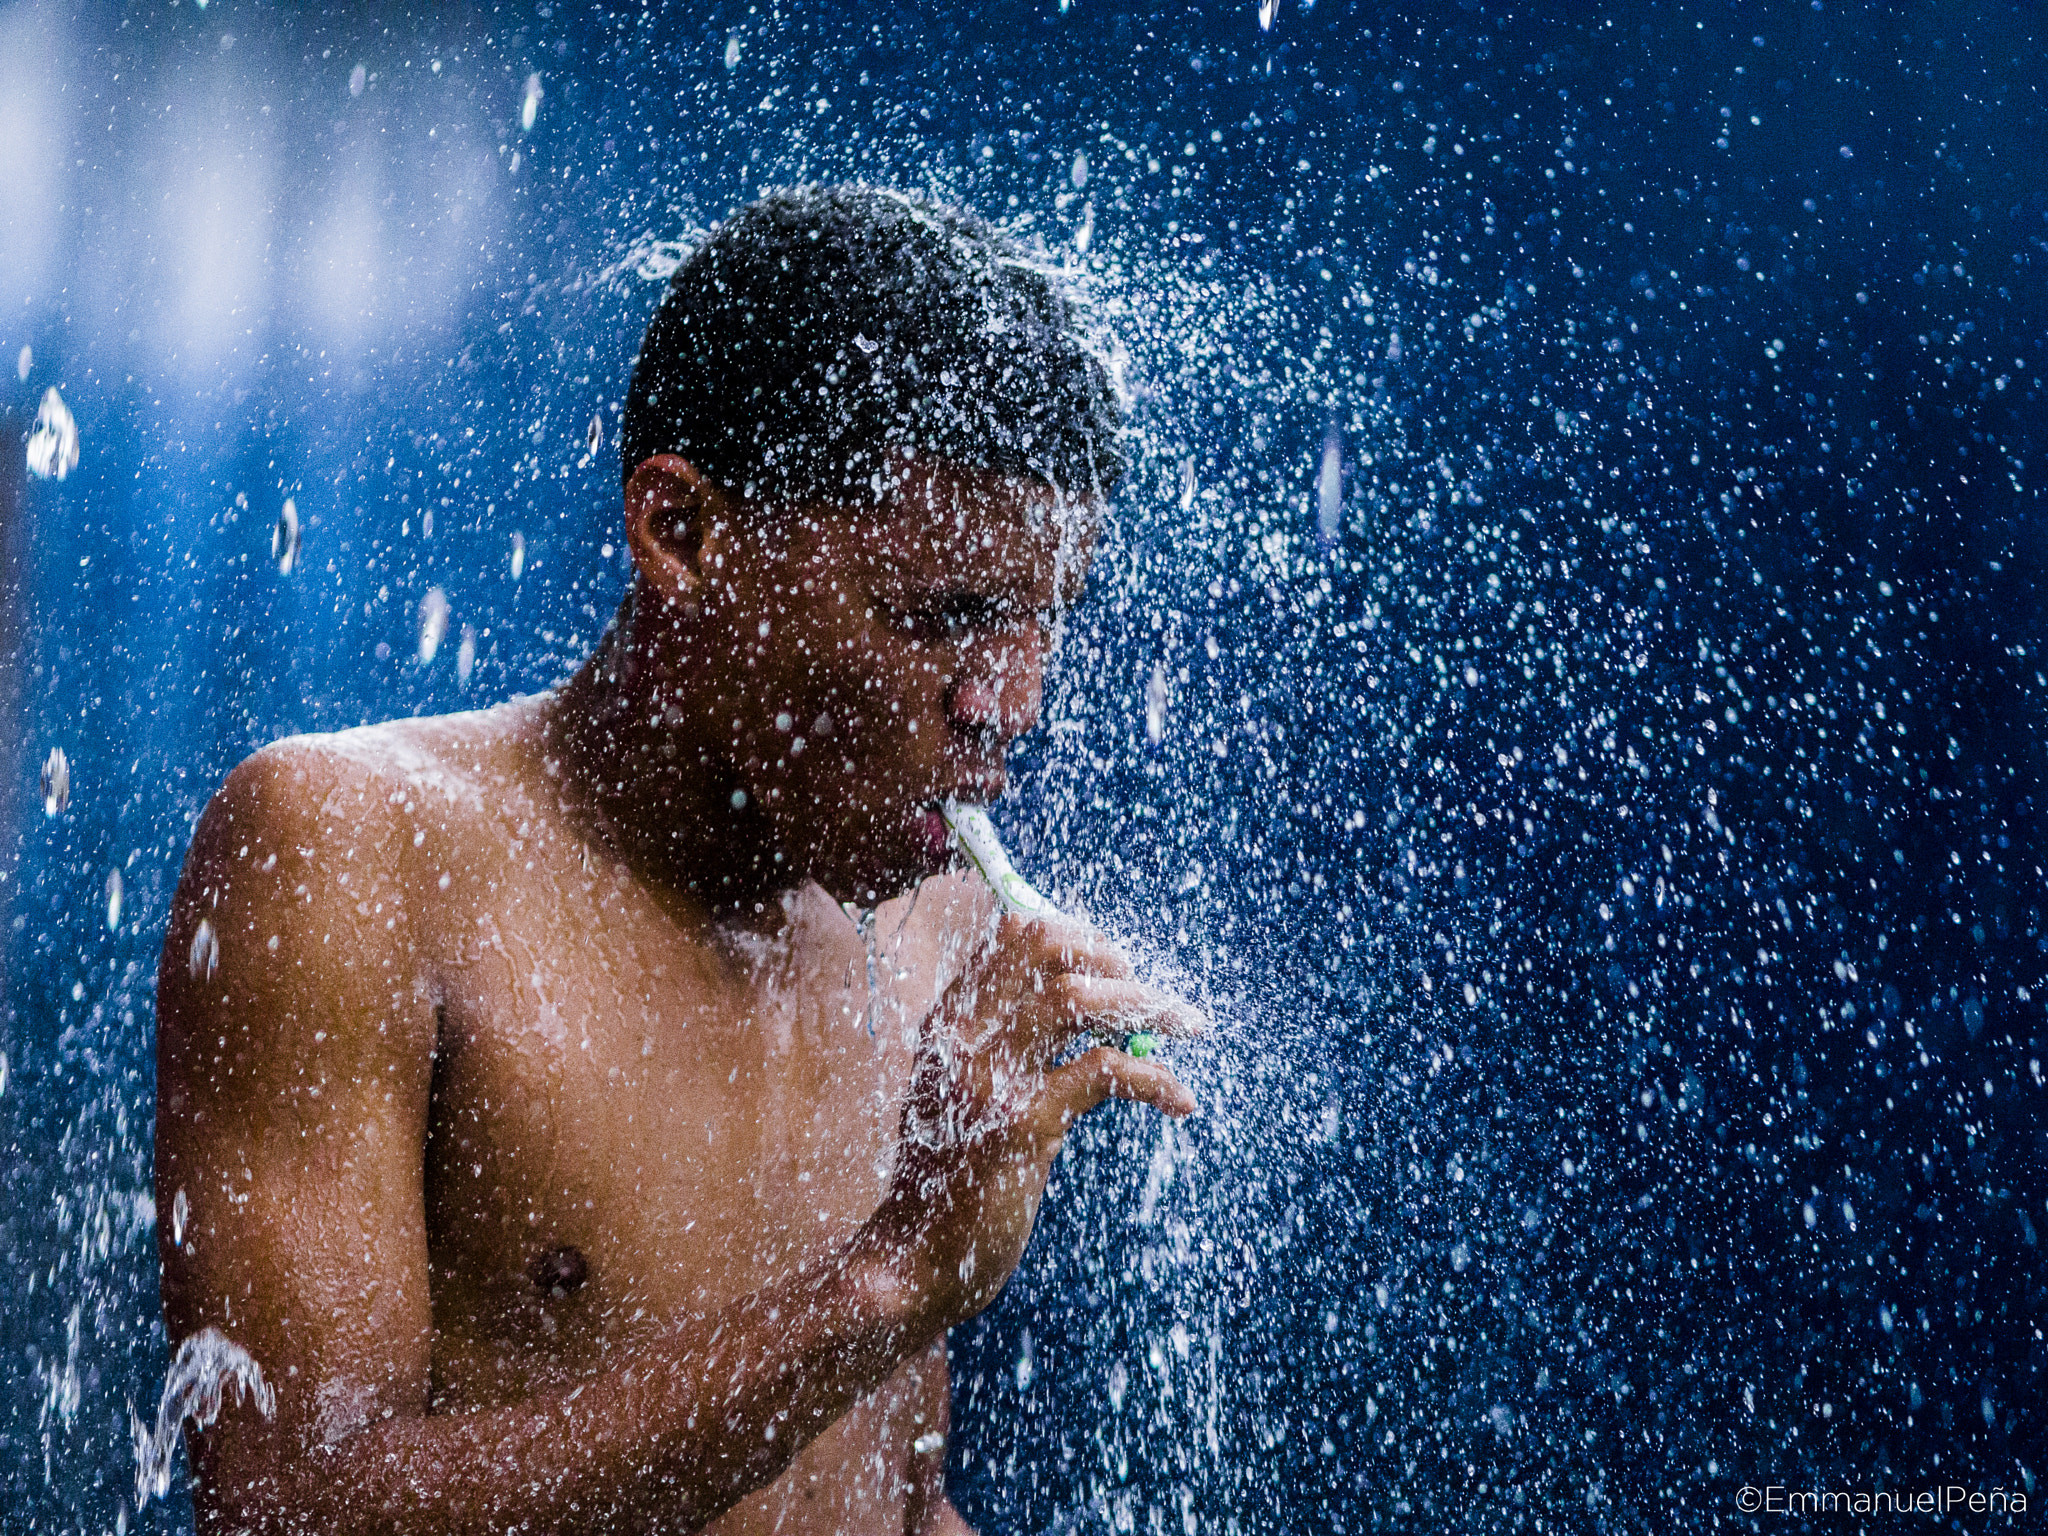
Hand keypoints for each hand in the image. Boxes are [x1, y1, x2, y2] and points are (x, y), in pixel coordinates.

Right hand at [861, 914, 1202, 1330]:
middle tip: (1153, 997)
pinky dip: (1155, 1079)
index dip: (1081, 937)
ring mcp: (988, 1079)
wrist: (918, 1258)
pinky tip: (1179, 1100)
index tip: (1119, 967)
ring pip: (1076, 998)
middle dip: (1115, 959)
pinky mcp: (1019, 1127)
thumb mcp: (967, 1094)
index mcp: (950, 1021)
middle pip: (1046, 947)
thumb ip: (1007, 1044)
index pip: (1015, 933)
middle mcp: (962, 1037)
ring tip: (1186, 1026)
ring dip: (1146, 1005)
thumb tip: (1088, 1002)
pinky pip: (1103, 1071)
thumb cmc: (954, 1177)